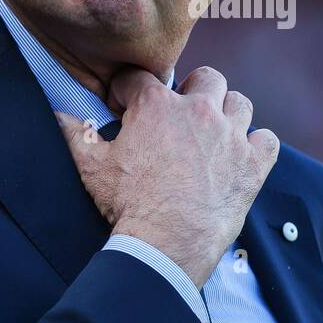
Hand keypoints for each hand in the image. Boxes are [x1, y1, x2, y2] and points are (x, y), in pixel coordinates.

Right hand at [56, 66, 279, 287]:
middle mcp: (199, 110)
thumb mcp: (91, 166)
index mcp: (157, 105)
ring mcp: (231, 135)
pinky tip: (241, 158)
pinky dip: (256, 146)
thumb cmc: (128, 205)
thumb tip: (55, 114)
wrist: (165, 244)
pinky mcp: (253, 163)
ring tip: (213, 134)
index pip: (141, 78)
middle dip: (192, 90)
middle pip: (206, 77)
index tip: (125, 107)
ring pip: (239, 102)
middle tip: (180, 116)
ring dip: (227, 114)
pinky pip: (267, 139)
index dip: (129, 91)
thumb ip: (73, 133)